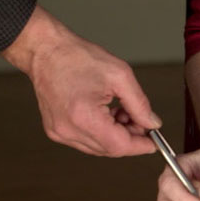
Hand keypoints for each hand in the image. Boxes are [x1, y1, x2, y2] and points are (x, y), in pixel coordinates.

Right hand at [2, 6, 160, 156]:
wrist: (45, 50)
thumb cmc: (77, 57)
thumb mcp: (120, 76)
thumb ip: (140, 104)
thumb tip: (152, 124)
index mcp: (83, 116)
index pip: (119, 146)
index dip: (140, 146)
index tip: (153, 142)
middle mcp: (68, 130)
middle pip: (109, 150)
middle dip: (129, 138)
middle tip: (139, 121)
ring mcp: (59, 132)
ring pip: (98, 148)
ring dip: (115, 136)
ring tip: (120, 112)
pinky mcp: (55, 130)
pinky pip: (86, 141)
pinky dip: (101, 133)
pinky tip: (105, 114)